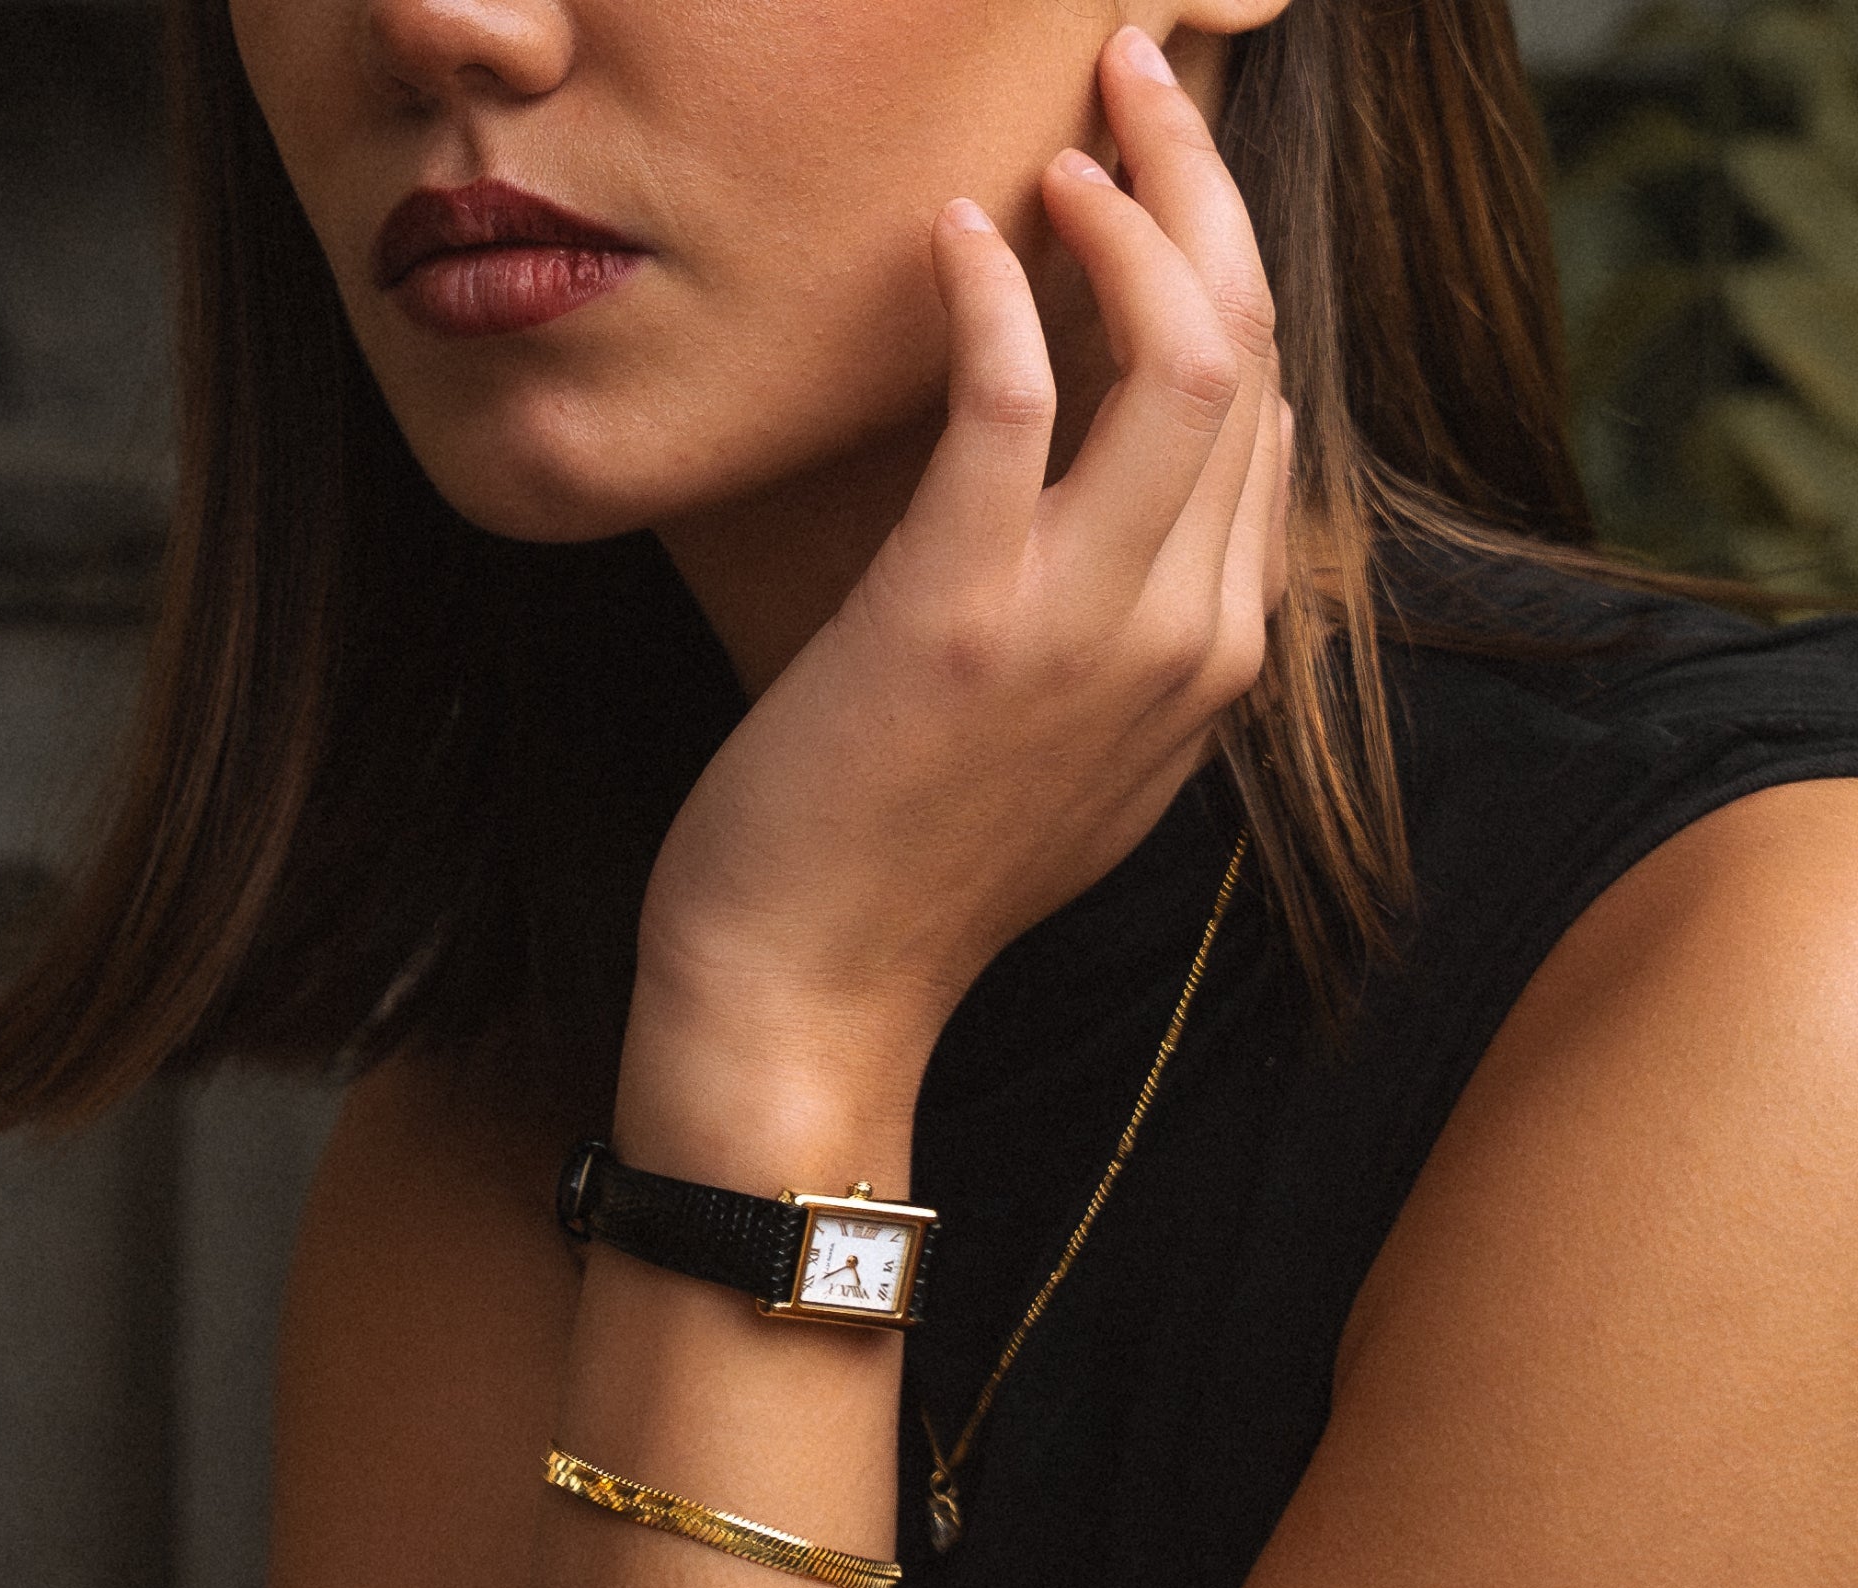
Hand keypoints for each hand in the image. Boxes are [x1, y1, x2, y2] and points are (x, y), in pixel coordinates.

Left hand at [627, 24, 1288, 1131]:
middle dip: (1203, 182)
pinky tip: (957, 230)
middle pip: (1253, 345)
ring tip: (1066, 125)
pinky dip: (996, 291)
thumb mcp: (1068, 740)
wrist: (813, 999)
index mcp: (1220, 655)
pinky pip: (1013, 401)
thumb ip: (1123, 613)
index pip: (1271, 406)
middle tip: (1132, 72)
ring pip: (1185, 350)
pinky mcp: (961, 617)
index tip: (1163, 163)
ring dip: (1135, 201)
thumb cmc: (910, 861)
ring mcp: (1085, 629)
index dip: (1226, 255)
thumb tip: (1107, 467)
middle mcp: (1186, 636)